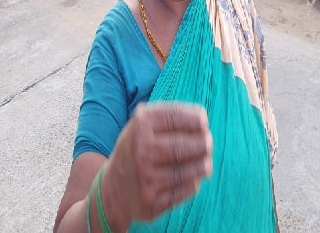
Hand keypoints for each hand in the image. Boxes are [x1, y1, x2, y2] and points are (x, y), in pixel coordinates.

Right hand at [103, 103, 212, 228]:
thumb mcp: (145, 125)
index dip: (196, 119)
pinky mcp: (151, 204)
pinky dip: (194, 182)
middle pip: (184, 146)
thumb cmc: (139, 148)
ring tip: (205, 161)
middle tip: (207, 143)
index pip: (176, 118)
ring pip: (188, 170)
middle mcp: (141, 152)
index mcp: (140, 126)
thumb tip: (202, 119)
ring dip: (203, 164)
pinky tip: (192, 177)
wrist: (112, 189)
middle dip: (204, 143)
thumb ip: (173, 115)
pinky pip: (185, 190)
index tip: (204, 123)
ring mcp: (145, 179)